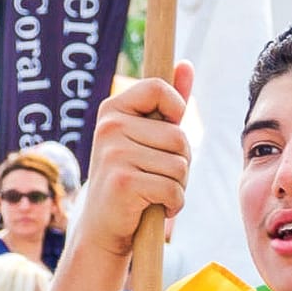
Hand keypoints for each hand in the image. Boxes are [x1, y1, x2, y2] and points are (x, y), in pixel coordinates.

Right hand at [76, 61, 194, 257]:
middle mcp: (109, 126)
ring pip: (181, 166)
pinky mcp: (123, 182)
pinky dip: (173, 204)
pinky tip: (152, 206)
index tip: (167, 129)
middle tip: (155, 176)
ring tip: (152, 191)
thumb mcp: (148, 136)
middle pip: (180, 138)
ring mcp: (113, 153)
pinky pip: (174, 190)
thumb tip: (186, 65)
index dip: (176, 111)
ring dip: (178, 186)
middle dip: (181, 164)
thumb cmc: (133, 177)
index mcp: (113, 109)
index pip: (159, 89)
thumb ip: (167, 103)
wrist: (105, 225)